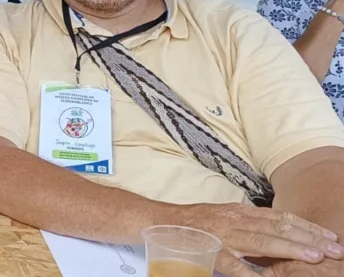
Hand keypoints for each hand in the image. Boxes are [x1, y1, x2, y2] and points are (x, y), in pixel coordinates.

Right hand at [171, 203, 343, 275]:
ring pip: (263, 241)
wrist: (158, 221)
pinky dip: (250, 273)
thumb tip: (274, 230)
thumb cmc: (191, 222)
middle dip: (308, 238)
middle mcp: (235, 221)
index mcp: (239, 212)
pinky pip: (234, 265)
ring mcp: (223, 236)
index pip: (279, 217)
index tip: (328, 235)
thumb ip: (247, 223)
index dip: (306, 226)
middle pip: (278, 227)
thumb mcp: (223, 216)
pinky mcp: (210, 251)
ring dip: (291, 249)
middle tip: (333, 248)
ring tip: (314, 256)